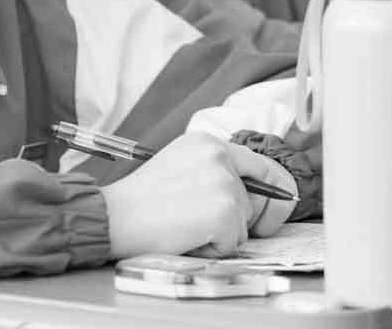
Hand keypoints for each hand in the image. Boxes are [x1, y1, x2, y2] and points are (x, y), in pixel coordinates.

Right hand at [101, 133, 291, 257]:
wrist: (118, 216)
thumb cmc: (142, 198)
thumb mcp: (180, 164)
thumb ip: (212, 169)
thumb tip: (246, 193)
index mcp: (209, 142)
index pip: (258, 164)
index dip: (266, 187)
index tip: (273, 201)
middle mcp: (220, 157)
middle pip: (248, 200)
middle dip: (227, 217)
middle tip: (190, 216)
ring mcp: (224, 184)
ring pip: (242, 224)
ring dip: (218, 234)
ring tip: (184, 225)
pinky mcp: (224, 213)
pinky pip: (233, 243)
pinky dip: (212, 249)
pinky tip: (186, 236)